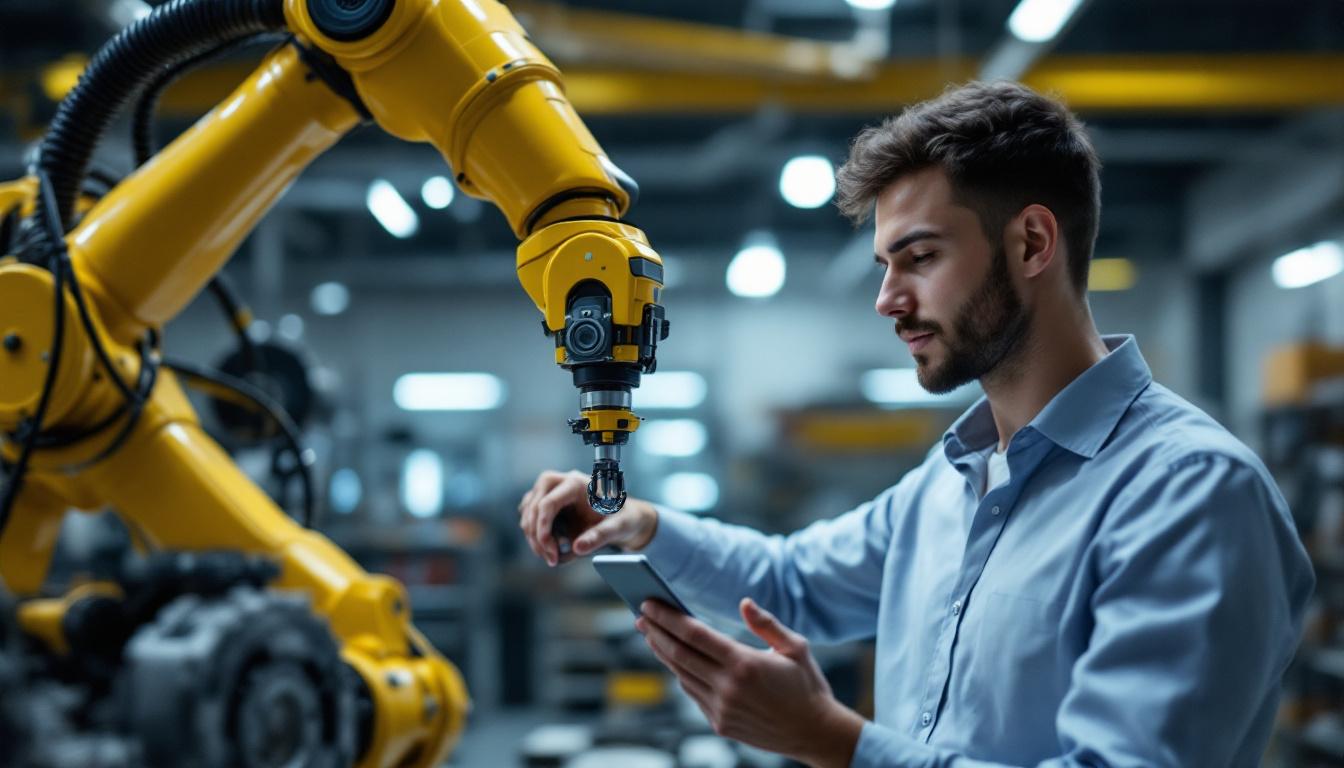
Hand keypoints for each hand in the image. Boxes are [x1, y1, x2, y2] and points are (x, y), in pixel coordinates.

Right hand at [517, 469, 658, 565]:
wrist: (623, 517)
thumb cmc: (622, 518)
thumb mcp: (617, 528)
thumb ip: (599, 537)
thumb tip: (577, 548)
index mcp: (577, 483)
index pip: (548, 502)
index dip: (543, 528)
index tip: (550, 551)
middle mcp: (560, 482)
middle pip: (533, 506)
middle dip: (536, 535)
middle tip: (551, 559)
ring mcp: (551, 491)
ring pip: (528, 512)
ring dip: (534, 537)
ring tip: (552, 558)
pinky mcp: (547, 501)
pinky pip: (530, 516)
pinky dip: (535, 534)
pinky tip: (550, 548)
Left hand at [636, 598, 864, 767]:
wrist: (816, 733)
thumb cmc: (807, 685)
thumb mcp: (795, 647)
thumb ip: (766, 623)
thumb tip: (744, 602)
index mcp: (745, 663)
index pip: (695, 635)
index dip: (668, 617)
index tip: (650, 604)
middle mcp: (728, 687)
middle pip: (679, 654)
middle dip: (656, 632)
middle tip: (640, 615)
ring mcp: (722, 708)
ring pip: (681, 675)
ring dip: (662, 653)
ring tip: (651, 634)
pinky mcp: (721, 724)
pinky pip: (693, 694)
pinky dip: (680, 674)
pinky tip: (674, 660)